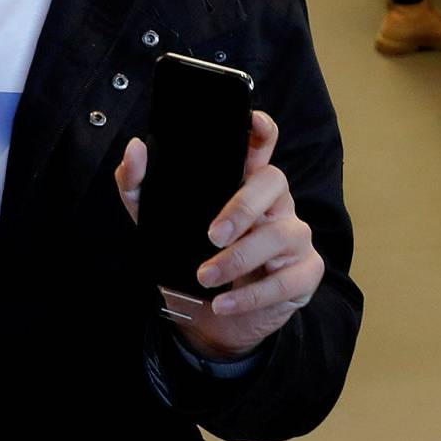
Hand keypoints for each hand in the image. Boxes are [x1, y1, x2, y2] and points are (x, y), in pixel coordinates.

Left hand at [114, 110, 324, 359]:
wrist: (210, 318)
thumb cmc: (190, 256)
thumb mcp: (157, 221)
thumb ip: (140, 185)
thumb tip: (136, 149)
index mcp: (244, 182)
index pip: (261, 145)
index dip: (262, 130)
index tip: (253, 122)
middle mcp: (274, 203)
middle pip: (275, 181)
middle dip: (243, 207)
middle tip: (211, 235)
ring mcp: (293, 235)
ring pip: (280, 234)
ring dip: (239, 259)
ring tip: (205, 277)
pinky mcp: (304, 272)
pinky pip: (286, 281)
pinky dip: (251, 296)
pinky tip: (223, 303)